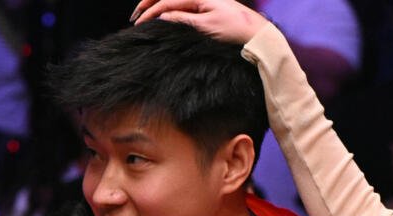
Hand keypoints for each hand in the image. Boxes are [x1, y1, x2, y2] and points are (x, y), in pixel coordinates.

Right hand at [132, 0, 268, 44]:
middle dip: (148, 5)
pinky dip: (169, 10)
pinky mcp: (207, 7)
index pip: (166, 2)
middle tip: (135, 17)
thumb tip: (162, 16)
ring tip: (144, 16)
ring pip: (174, 1)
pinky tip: (163, 18)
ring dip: (157, 7)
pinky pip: (183, 6)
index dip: (149, 12)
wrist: (257, 34)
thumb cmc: (235, 30)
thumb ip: (183, 19)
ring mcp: (204, 0)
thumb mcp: (206, 26)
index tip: (138, 24)